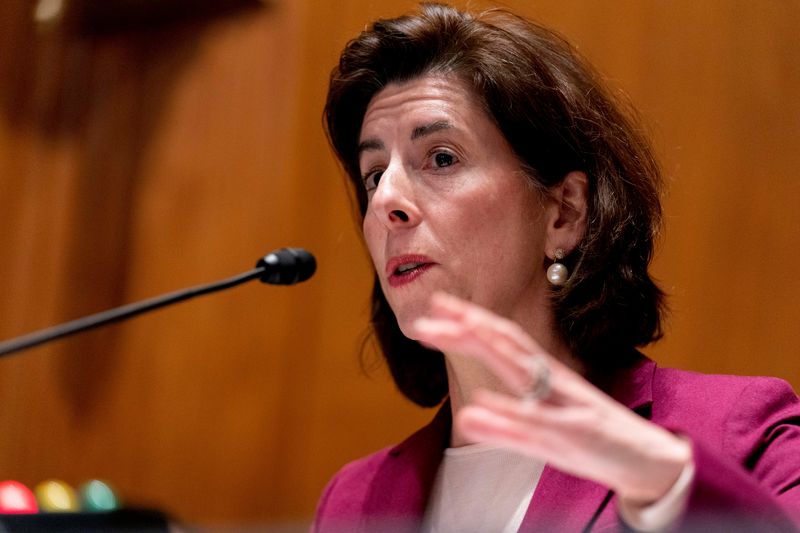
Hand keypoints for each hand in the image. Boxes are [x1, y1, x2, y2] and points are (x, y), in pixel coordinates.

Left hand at [412, 292, 691, 504]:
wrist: (652, 463)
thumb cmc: (594, 443)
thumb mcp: (544, 434)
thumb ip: (508, 423)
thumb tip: (468, 413)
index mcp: (545, 378)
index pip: (504, 340)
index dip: (471, 320)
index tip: (436, 304)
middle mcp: (555, 383)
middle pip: (508, 345)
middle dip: (467, 327)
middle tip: (426, 316)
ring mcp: (566, 406)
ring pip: (521, 372)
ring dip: (483, 349)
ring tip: (448, 333)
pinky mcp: (578, 435)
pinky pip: (539, 423)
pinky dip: (508, 413)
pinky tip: (477, 408)